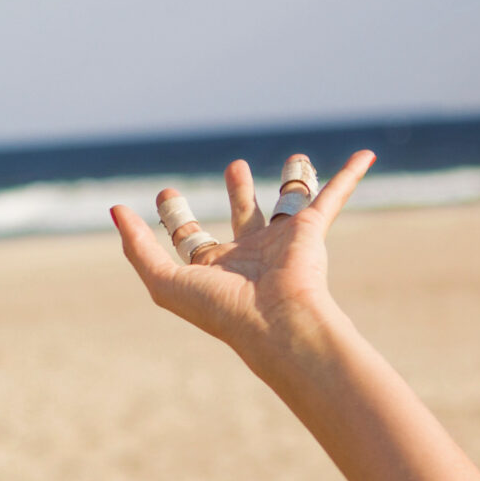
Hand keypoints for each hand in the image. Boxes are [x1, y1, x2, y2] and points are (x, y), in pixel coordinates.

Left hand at [109, 150, 374, 371]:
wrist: (277, 324)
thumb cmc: (221, 310)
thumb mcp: (164, 281)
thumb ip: (137, 246)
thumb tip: (114, 210)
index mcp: (214, 268)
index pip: (192, 237)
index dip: (176, 215)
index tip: (166, 193)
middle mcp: (249, 255)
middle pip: (243, 216)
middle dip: (238, 192)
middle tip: (233, 169)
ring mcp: (282, 243)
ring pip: (288, 203)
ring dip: (294, 180)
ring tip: (296, 157)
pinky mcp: (311, 233)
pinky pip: (332, 196)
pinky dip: (348, 176)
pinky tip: (365, 155)